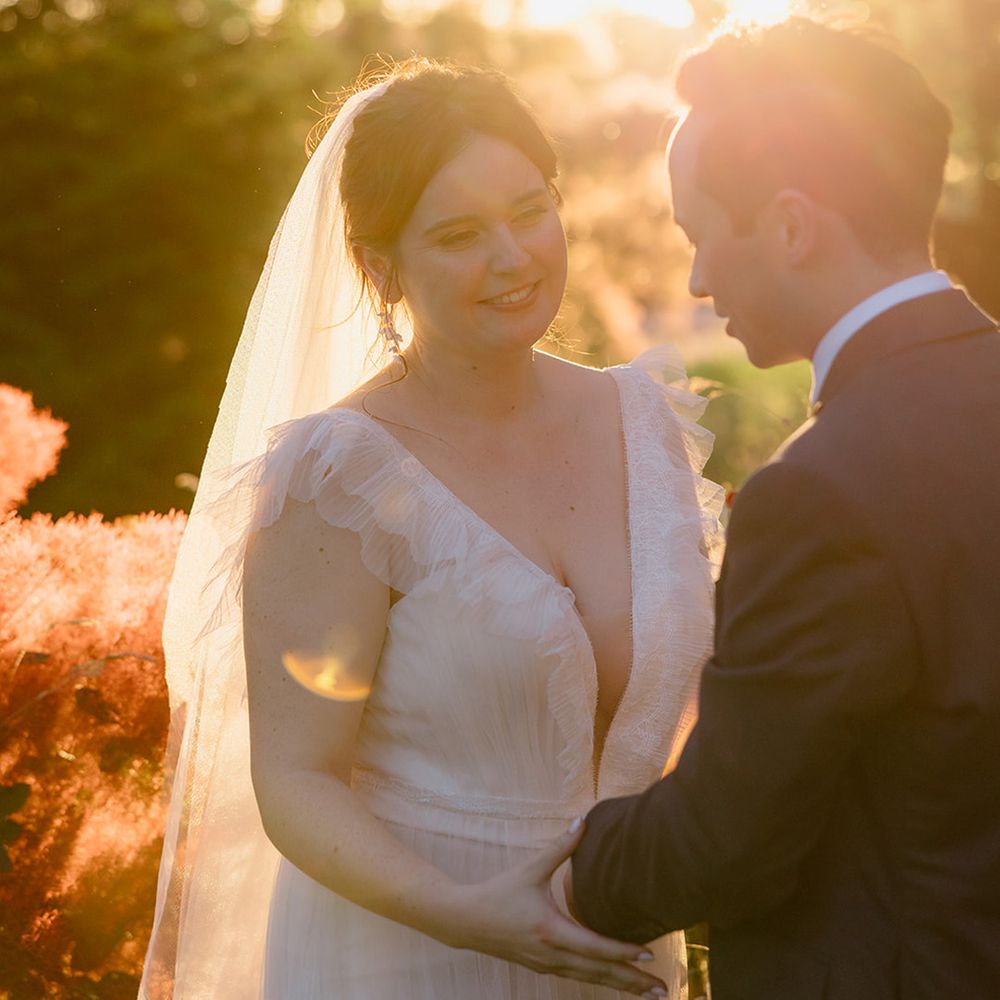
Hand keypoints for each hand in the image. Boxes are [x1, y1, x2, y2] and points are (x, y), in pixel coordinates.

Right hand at [442, 820, 667, 997]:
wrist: (466, 920)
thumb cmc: (499, 892)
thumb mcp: (530, 868)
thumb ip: (560, 847)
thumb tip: (582, 821)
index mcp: (550, 930)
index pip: (595, 946)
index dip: (623, 951)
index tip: (649, 954)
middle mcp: (552, 954)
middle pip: (599, 972)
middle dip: (633, 981)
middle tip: (663, 989)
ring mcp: (547, 965)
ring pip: (591, 980)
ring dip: (621, 986)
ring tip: (649, 991)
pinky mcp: (543, 967)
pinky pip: (579, 977)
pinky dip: (601, 980)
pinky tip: (616, 981)